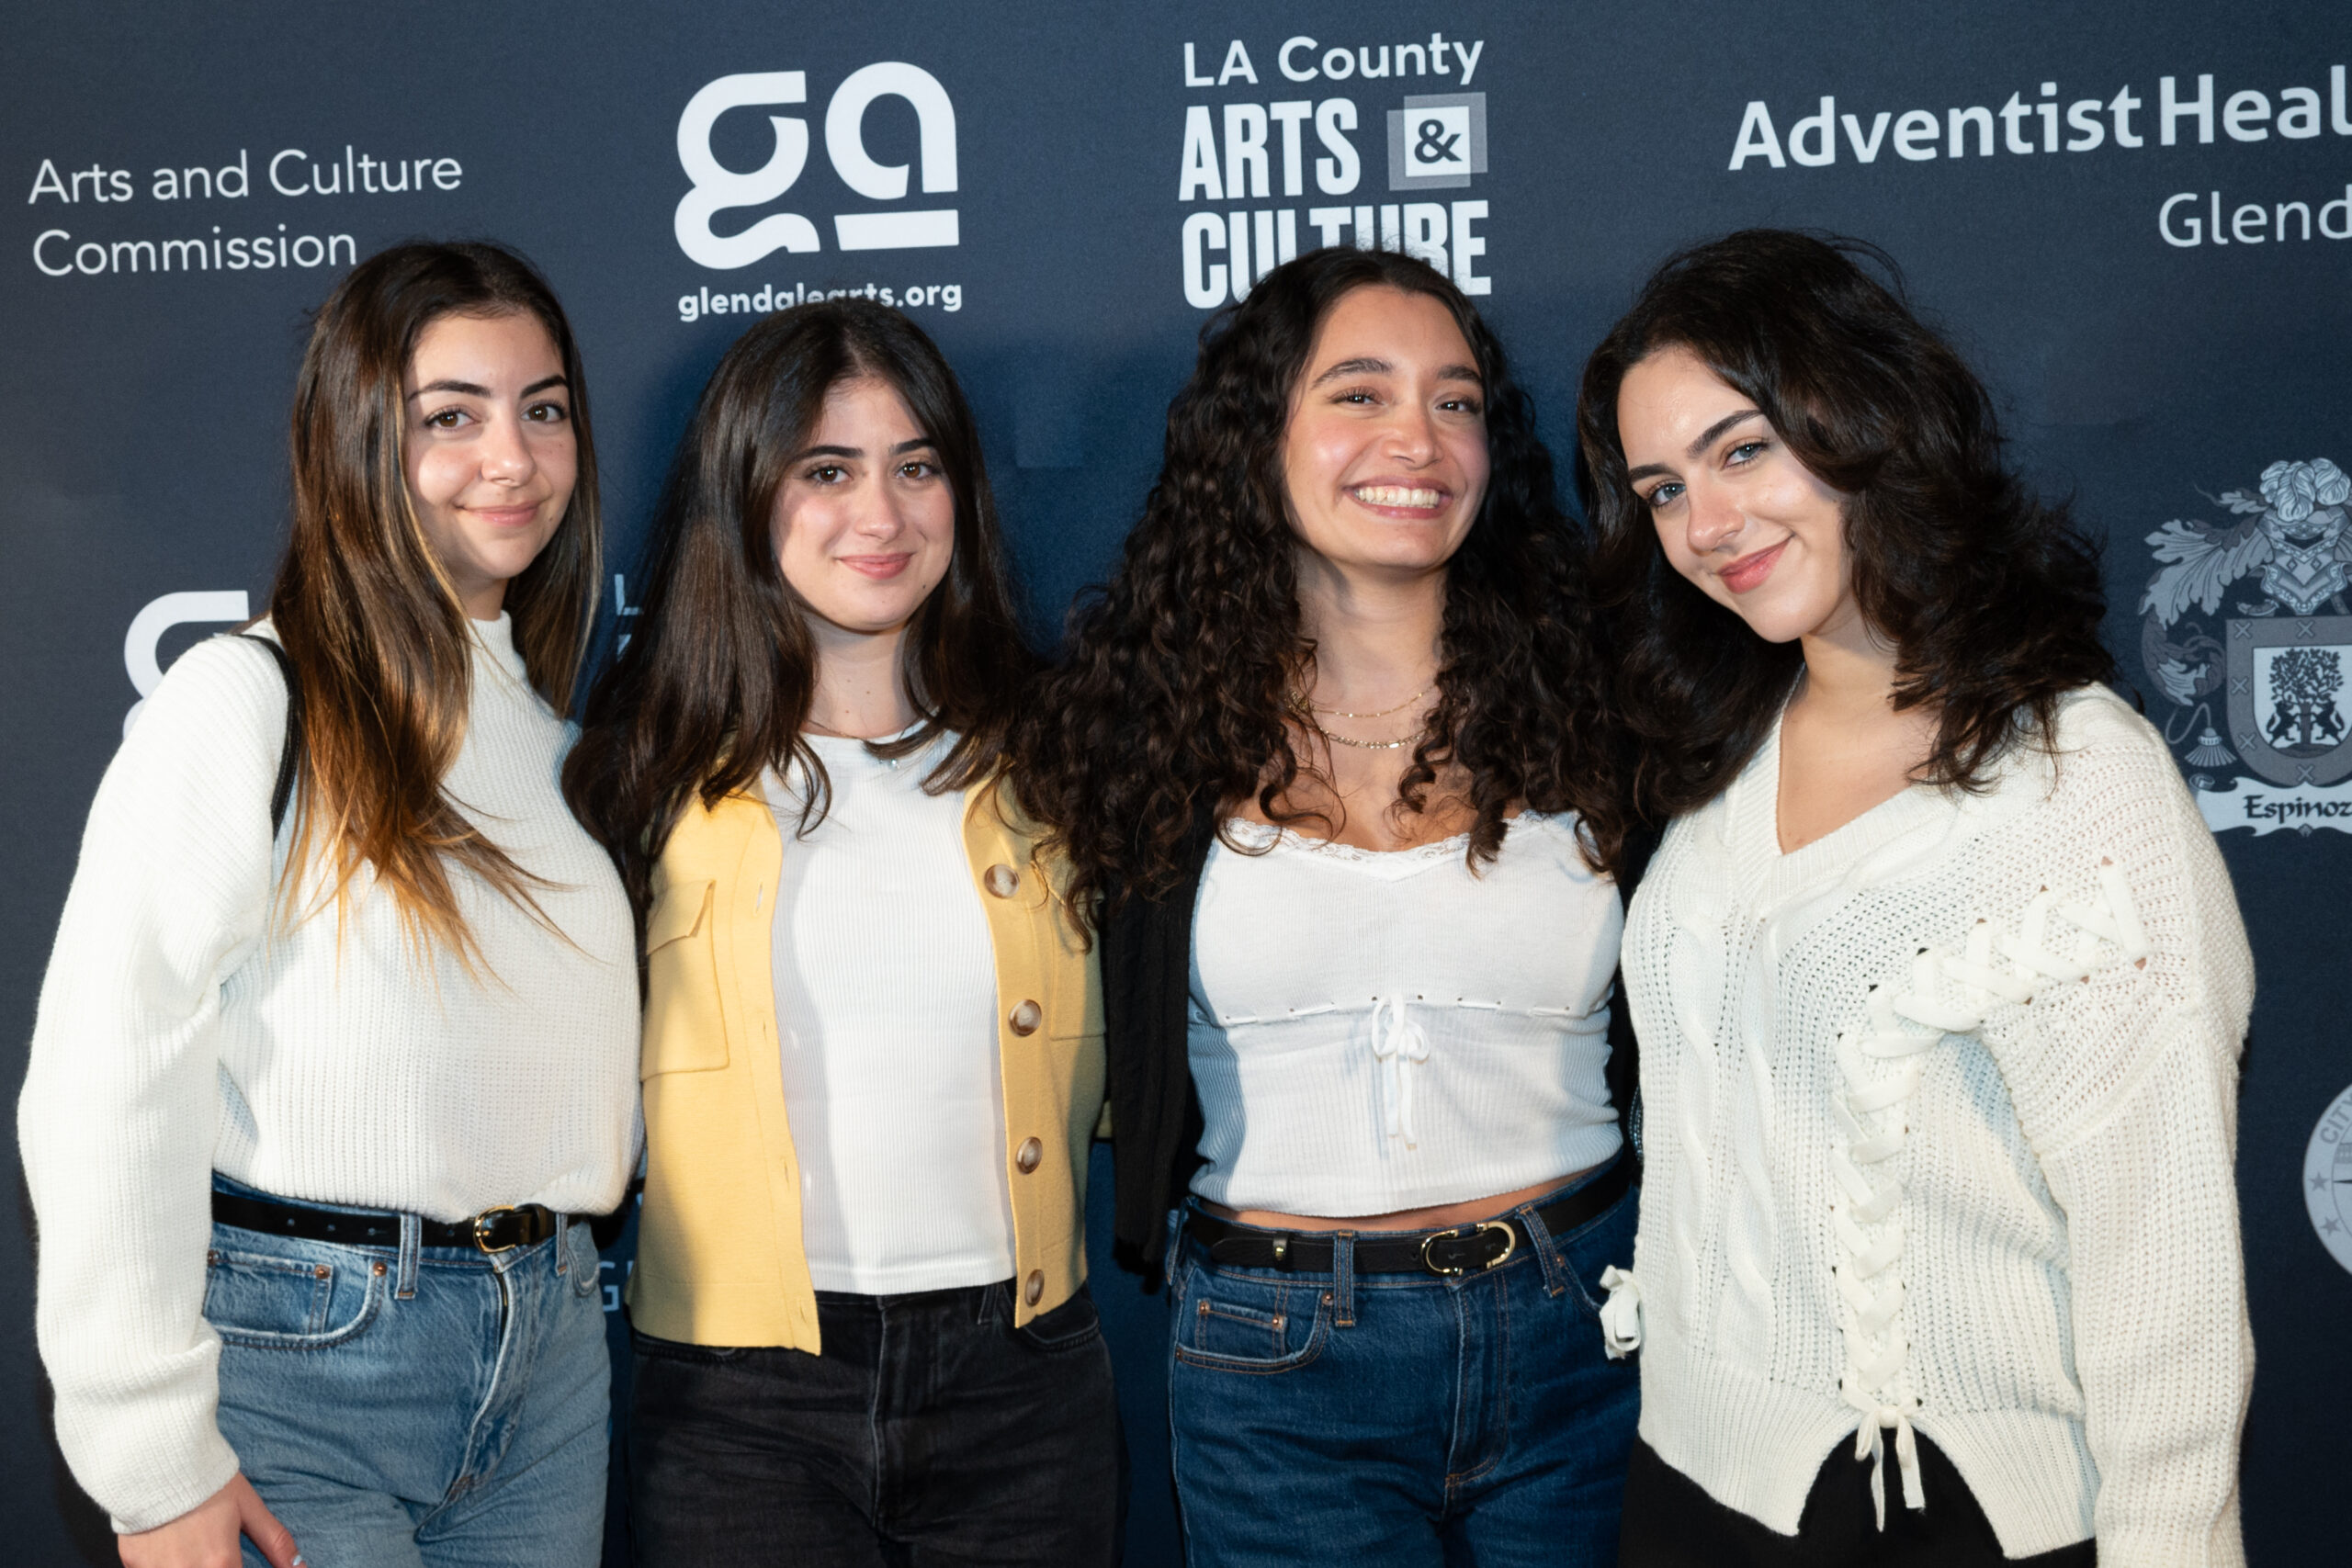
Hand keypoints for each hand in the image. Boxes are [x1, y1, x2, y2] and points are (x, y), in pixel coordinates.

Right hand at [118, 1473, 299, 1567]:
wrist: (158, 1460)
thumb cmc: (208, 1482)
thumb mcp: (249, 1508)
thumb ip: (276, 1542)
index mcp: (221, 1563)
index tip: (233, 1560)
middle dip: (216, 1565)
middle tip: (214, 1551)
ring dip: (190, 1564)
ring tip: (192, 1544)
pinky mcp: (133, 1565)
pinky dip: (164, 1565)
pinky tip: (170, 1547)